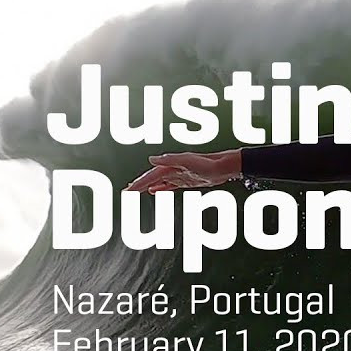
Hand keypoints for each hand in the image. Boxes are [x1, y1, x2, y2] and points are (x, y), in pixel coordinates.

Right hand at [124, 150, 240, 193]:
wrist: (224, 167)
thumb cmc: (208, 163)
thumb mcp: (188, 160)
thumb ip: (170, 160)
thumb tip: (151, 159)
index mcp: (171, 165)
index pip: (150, 175)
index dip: (139, 183)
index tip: (127, 190)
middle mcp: (173, 169)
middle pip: (152, 178)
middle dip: (139, 184)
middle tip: (126, 191)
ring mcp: (180, 175)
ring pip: (158, 181)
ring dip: (147, 185)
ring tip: (135, 190)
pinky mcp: (187, 180)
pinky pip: (169, 185)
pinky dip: (160, 188)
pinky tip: (154, 191)